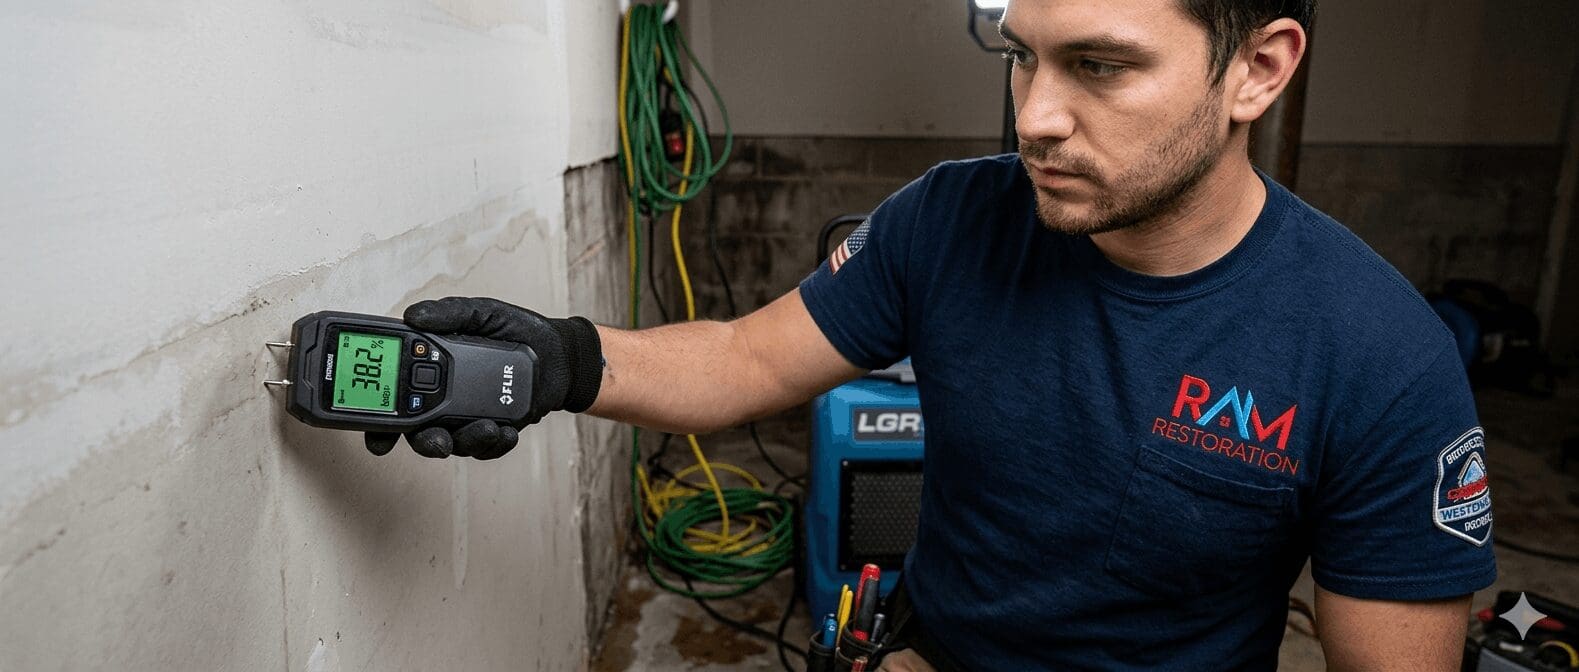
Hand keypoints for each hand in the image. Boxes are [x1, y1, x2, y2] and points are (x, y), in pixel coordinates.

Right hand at [364, 297, 602, 459]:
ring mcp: (467, 419)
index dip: (380, 422)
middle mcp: (442, 399)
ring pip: (454, 443)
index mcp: (430, 369)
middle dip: (424, 441)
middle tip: (437, 440)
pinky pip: (488, 448)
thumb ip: (449, 313)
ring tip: (487, 428)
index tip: (378, 437)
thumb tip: (413, 315)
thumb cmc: (515, 330)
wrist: (558, 351)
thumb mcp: (482, 313)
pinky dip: (495, 444)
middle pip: (419, 431)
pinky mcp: (495, 431)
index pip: (395, 396)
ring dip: (467, 441)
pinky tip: (505, 432)